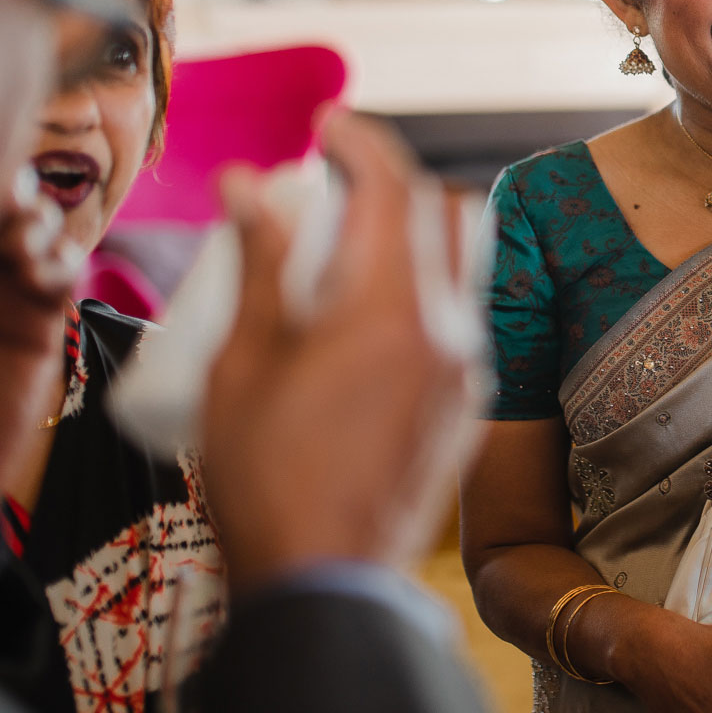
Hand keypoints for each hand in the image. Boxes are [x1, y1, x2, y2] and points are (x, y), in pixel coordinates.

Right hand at [201, 110, 480, 591]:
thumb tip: (248, 183)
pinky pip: (459, 318)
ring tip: (343, 252)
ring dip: (411, 237)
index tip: (326, 125)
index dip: (360, 140)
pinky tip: (364, 318)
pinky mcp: (466, 407)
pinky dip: (420, 291)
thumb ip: (261, 263)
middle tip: (330, 185)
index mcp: (390, 309)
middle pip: (442, 214)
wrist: (327, 586)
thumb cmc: (267, 479)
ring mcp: (467, 371)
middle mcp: (447, 330)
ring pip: (459, 265)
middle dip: (390, 182)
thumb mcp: (244, 362)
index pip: (394, 185)